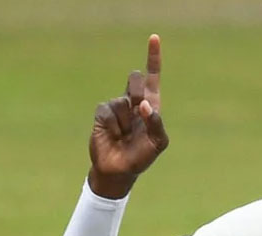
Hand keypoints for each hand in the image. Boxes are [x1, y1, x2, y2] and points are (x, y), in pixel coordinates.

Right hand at [88, 34, 168, 197]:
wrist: (119, 171)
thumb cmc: (141, 156)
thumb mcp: (158, 143)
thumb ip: (156, 123)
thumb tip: (144, 105)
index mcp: (150, 105)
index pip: (152, 77)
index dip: (153, 57)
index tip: (154, 38)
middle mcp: (133, 102)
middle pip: (135, 79)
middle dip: (138, 92)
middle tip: (138, 110)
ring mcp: (117, 107)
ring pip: (123, 101)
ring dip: (126, 121)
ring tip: (124, 135)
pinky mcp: (102, 114)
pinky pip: (108, 111)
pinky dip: (113, 126)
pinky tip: (113, 135)